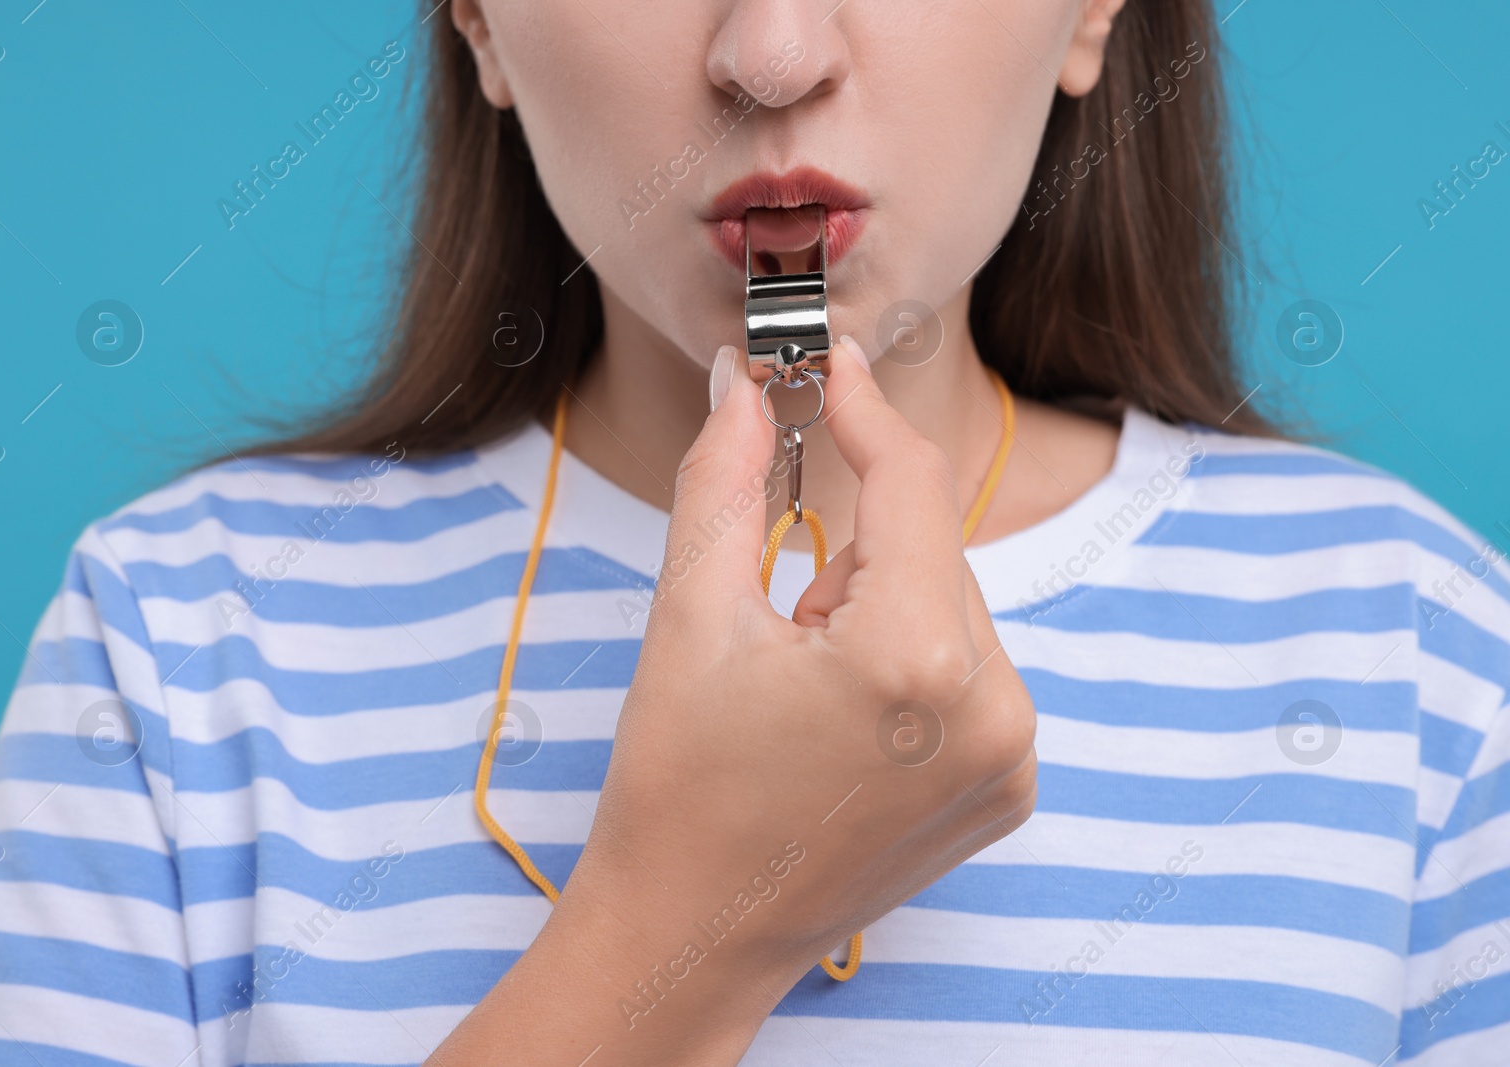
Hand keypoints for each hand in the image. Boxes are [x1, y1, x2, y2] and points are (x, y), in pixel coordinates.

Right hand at [431, 337, 1036, 1065]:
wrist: (696, 929)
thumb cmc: (678, 787)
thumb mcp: (692, 617)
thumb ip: (727, 480)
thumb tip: (744, 383)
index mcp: (914, 662)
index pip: (912, 484)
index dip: (864, 411)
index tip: (827, 362)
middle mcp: (992, 711)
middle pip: (932, 546)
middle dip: (854, 556)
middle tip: (781, 629)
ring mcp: (1012, 758)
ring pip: (952, 603)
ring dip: (882, 610)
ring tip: (811, 691)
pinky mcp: (1012, 787)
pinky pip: (972, 668)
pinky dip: (914, 664)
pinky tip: (851, 723)